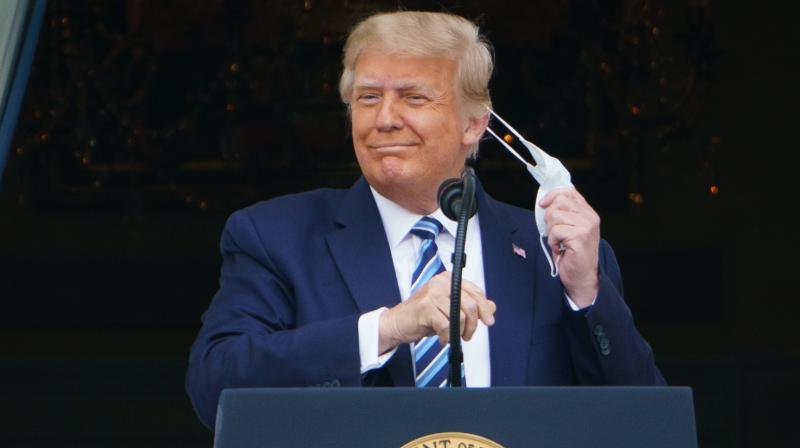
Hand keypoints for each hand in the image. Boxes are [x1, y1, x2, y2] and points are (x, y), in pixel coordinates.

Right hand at [378, 272, 495, 353]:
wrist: (398, 322)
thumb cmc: (424, 316)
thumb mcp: (450, 309)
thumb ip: (470, 306)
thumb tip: (492, 307)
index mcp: (448, 279)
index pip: (476, 292)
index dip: (485, 308)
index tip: (489, 321)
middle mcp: (441, 282)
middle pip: (471, 304)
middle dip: (473, 325)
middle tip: (467, 336)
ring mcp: (433, 294)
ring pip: (460, 317)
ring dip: (459, 333)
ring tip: (450, 337)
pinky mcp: (426, 307)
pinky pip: (447, 326)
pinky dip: (446, 337)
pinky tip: (441, 339)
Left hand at [539, 188, 599, 307]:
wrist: (582, 276)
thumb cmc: (572, 254)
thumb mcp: (569, 228)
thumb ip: (564, 213)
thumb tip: (545, 201)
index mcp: (588, 212)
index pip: (569, 192)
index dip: (552, 195)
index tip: (542, 204)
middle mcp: (590, 217)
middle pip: (559, 201)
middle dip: (549, 217)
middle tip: (554, 232)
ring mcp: (586, 226)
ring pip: (555, 215)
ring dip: (551, 231)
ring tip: (558, 241)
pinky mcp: (580, 236)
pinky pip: (555, 230)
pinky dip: (553, 241)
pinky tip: (560, 248)